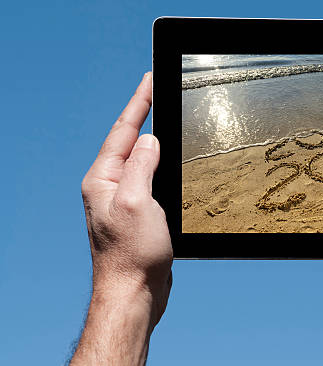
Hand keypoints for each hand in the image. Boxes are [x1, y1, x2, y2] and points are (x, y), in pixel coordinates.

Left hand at [71, 73, 171, 364]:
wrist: (134, 292)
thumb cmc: (132, 254)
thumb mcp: (137, 202)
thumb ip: (142, 166)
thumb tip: (150, 140)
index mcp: (103, 179)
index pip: (123, 131)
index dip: (138, 102)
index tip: (150, 79)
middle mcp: (110, 186)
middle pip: (130, 141)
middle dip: (145, 115)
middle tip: (161, 91)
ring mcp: (123, 200)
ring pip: (142, 160)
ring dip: (155, 140)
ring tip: (167, 119)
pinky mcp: (138, 213)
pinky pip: (150, 179)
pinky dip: (162, 165)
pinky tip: (171, 163)